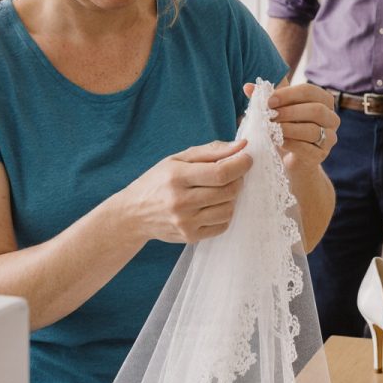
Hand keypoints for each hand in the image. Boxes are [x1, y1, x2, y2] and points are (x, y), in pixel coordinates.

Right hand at [125, 140, 251, 243]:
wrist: (134, 214)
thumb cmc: (158, 181)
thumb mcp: (178, 159)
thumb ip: (211, 151)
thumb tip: (242, 145)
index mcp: (176, 177)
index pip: (220, 173)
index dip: (241, 164)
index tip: (248, 158)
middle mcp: (180, 202)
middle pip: (228, 191)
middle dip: (239, 179)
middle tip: (235, 173)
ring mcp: (186, 222)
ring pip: (228, 209)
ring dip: (232, 197)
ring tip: (222, 189)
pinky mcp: (190, 237)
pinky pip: (222, 225)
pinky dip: (225, 213)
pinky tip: (214, 204)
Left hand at [244, 81, 339, 173]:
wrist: (289, 158)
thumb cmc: (284, 127)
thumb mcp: (275, 109)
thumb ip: (264, 97)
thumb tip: (247, 87)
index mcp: (323, 100)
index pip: (309, 91)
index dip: (288, 94)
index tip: (269, 101)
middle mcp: (332, 117)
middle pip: (316, 110)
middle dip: (290, 112)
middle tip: (269, 116)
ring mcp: (330, 138)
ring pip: (313, 130)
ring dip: (289, 128)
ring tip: (271, 129)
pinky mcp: (322, 155)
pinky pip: (308, 148)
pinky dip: (291, 143)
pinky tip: (278, 141)